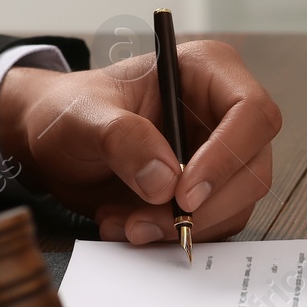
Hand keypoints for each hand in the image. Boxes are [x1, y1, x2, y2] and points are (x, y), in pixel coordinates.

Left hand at [0, 41, 280, 243]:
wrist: (53, 143)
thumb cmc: (70, 111)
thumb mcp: (83, 116)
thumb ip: (122, 139)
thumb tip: (165, 181)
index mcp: (207, 71)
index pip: (252, 111)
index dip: (227, 155)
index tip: (183, 193)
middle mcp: (224, 113)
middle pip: (253, 167)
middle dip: (202, 207)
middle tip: (145, 222)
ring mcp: (221, 155)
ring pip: (236, 204)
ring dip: (182, 227)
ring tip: (125, 223)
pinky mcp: (209, 191)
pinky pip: (213, 225)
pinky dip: (173, 235)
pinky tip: (130, 224)